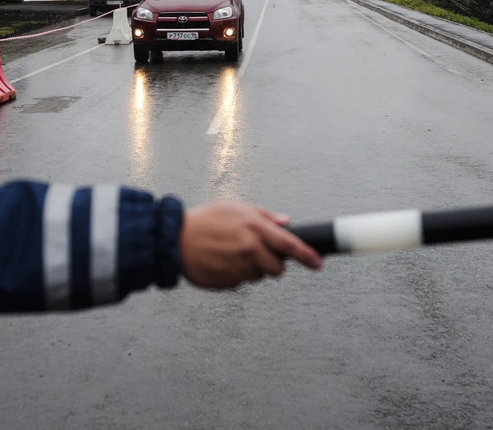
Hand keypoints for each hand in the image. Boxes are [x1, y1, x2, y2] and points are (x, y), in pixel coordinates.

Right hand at [179, 201, 322, 288]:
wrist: (174, 239)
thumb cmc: (204, 220)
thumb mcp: (236, 208)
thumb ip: (264, 216)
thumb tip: (285, 223)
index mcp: (255, 228)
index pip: (290, 245)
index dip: (307, 256)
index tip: (318, 263)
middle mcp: (249, 249)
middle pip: (277, 269)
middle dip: (271, 264)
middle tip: (255, 253)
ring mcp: (238, 268)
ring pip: (257, 277)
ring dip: (250, 268)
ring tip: (230, 253)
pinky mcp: (227, 282)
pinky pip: (239, 283)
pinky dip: (234, 274)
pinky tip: (221, 261)